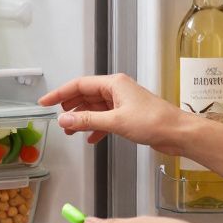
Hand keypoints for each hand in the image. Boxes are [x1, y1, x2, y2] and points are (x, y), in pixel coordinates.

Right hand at [38, 74, 192, 154]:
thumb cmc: (154, 121)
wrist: (177, 133)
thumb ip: (87, 120)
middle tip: (57, 119)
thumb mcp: (115, 121)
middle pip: (86, 96)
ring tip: (71, 131)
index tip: (45, 102)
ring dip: (82, 119)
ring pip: (95, 109)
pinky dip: (96, 127)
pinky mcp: (128, 116)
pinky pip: (105, 119)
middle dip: (70, 108)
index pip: (79, 85)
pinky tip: (91, 138)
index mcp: (114, 84)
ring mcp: (123, 103)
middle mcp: (117, 90)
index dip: (60, 93)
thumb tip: (64, 119)